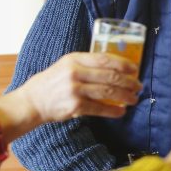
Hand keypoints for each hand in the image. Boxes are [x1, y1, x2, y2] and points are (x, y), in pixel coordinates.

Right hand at [0, 52, 140, 141]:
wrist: (32, 102)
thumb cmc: (52, 82)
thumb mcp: (66, 65)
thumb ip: (86, 63)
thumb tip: (115, 67)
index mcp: (74, 59)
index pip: (105, 58)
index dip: (123, 64)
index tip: (135, 69)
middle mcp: (75, 73)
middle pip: (110, 76)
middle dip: (129, 82)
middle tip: (138, 86)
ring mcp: (74, 90)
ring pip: (108, 92)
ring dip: (125, 97)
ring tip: (133, 99)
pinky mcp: (74, 107)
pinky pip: (100, 109)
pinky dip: (113, 111)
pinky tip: (121, 111)